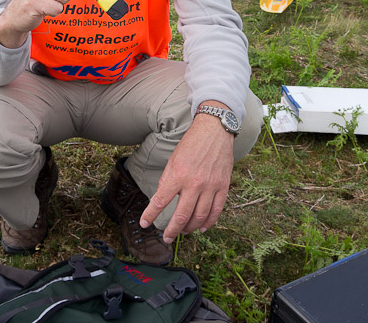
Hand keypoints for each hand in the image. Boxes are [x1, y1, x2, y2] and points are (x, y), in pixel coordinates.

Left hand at [140, 106, 234, 242]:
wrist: (214, 131)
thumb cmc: (191, 144)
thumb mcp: (173, 160)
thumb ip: (167, 180)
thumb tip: (161, 199)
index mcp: (177, 175)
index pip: (160, 201)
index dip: (150, 215)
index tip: (144, 223)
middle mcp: (194, 183)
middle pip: (181, 216)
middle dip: (172, 231)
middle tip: (167, 238)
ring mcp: (210, 186)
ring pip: (200, 217)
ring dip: (190, 228)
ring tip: (183, 231)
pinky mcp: (223, 187)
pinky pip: (216, 211)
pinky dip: (209, 222)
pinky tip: (202, 227)